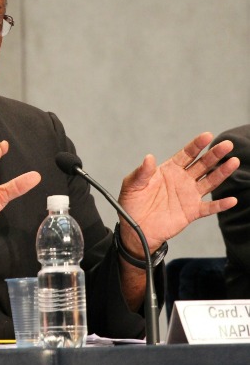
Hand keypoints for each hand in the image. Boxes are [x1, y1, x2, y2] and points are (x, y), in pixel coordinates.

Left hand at [117, 132, 239, 254]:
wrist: (135, 228)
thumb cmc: (132, 204)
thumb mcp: (132, 185)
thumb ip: (141, 172)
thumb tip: (148, 158)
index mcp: (169, 170)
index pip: (186, 154)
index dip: (196, 145)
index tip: (207, 136)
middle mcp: (182, 180)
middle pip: (202, 164)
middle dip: (214, 154)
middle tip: (226, 144)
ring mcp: (189, 196)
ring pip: (210, 182)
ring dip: (222, 172)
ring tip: (233, 162)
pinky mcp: (191, 212)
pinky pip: (209, 208)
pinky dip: (221, 205)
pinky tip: (232, 200)